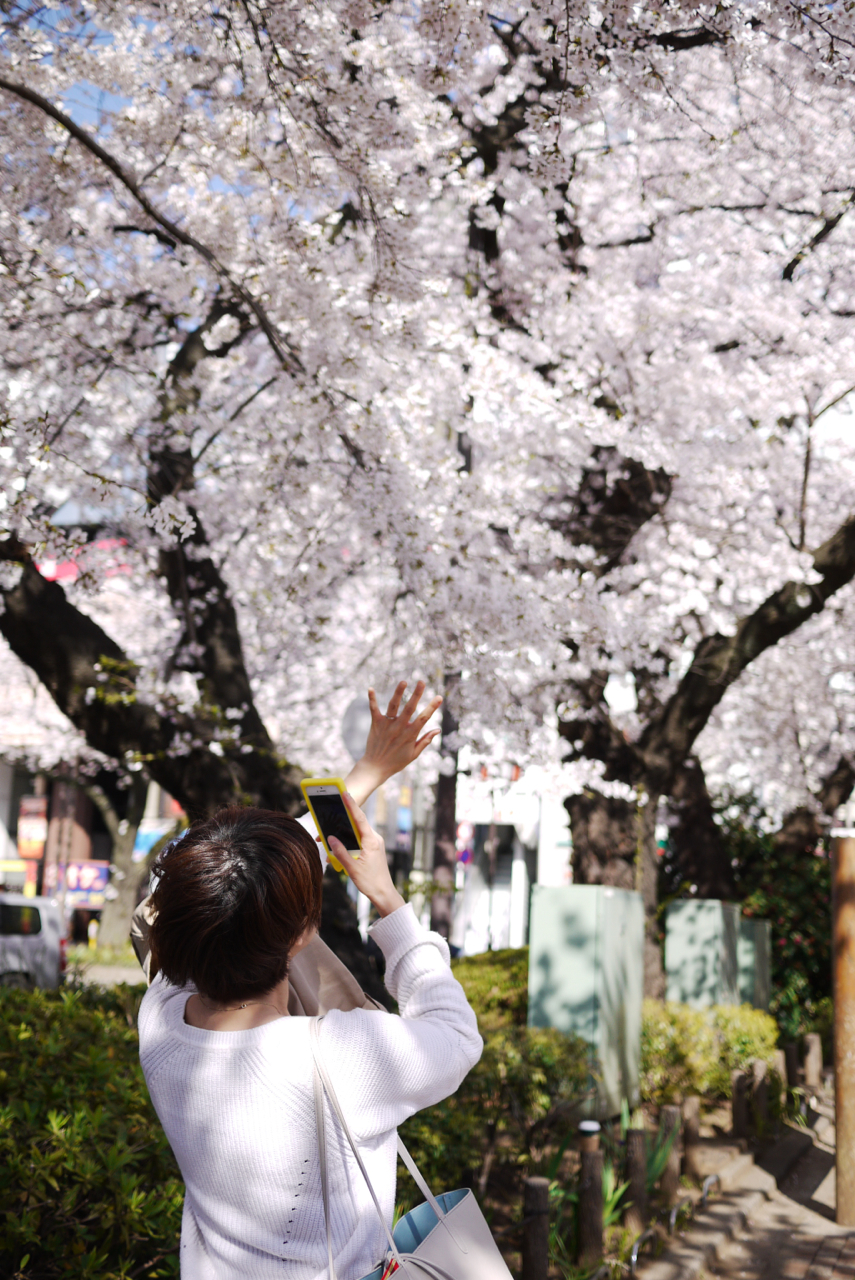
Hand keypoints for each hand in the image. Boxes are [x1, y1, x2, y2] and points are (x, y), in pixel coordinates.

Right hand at [328, 793, 404, 917]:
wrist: (384, 893)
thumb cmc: (370, 882)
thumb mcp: (352, 868)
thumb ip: (340, 852)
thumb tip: (330, 838)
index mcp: (371, 841)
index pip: (360, 819)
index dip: (351, 805)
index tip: (345, 793)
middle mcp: (375, 839)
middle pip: (357, 823)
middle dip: (342, 819)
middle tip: (330, 813)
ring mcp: (375, 843)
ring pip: (357, 832)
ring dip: (344, 833)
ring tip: (330, 833)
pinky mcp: (373, 849)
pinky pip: (359, 839)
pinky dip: (349, 840)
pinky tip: (339, 846)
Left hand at [344, 680, 441, 805]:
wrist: (375, 767)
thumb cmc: (396, 762)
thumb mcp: (413, 754)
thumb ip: (425, 741)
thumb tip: (437, 729)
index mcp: (410, 735)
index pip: (423, 719)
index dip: (432, 707)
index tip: (439, 697)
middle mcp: (399, 728)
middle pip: (409, 708)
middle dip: (416, 694)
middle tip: (421, 682)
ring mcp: (387, 725)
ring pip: (393, 706)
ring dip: (398, 693)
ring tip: (403, 682)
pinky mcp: (375, 724)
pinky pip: (374, 709)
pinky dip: (372, 699)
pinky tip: (370, 688)